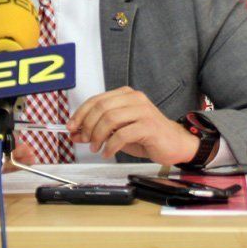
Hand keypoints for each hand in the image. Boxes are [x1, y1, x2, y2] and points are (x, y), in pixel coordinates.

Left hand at [67, 87, 200, 164]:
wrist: (175, 144)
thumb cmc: (146, 136)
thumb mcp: (117, 132)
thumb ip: (97, 130)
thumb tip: (75, 134)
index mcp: (125, 95)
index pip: (96, 100)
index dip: (80, 113)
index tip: (71, 126)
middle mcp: (134, 99)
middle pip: (101, 108)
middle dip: (87, 125)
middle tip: (84, 140)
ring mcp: (142, 111)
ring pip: (110, 119)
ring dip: (98, 136)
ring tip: (96, 148)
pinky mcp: (149, 126)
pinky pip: (122, 134)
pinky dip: (111, 145)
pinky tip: (108, 152)